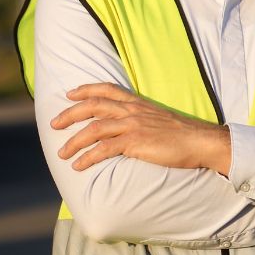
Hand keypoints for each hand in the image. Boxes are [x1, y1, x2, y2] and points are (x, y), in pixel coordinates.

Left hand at [51, 83, 230, 173]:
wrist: (200, 142)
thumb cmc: (183, 134)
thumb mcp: (159, 118)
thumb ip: (142, 118)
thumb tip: (128, 128)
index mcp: (137, 102)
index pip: (106, 89)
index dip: (85, 89)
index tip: (70, 93)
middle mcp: (132, 110)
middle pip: (92, 106)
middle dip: (69, 114)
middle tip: (54, 124)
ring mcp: (133, 125)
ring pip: (94, 128)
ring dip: (74, 141)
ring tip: (62, 153)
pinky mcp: (135, 142)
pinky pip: (104, 149)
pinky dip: (88, 157)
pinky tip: (78, 165)